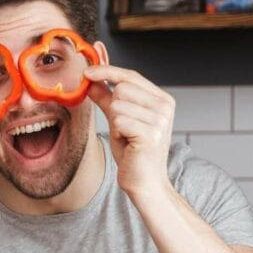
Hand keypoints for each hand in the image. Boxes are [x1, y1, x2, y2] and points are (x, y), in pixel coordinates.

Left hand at [85, 65, 174, 200]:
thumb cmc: (133, 152)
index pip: (130, 76)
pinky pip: (119, 121)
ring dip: (115, 123)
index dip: (107, 71)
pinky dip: (117, 133)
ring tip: (127, 137)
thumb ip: (106, 98)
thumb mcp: (117, 120)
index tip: (87, 70)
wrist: (144, 181)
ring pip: (118, 105)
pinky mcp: (151, 133)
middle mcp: (165, 106)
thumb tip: (91, 79)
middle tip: (123, 128)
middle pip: (122, 88)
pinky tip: (128, 143)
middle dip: (113, 107)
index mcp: (161, 99)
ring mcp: (160, 119)